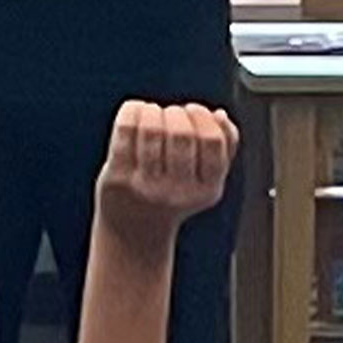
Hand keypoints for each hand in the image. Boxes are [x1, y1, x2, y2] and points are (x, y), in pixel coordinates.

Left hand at [97, 102, 237, 231]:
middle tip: (170, 115)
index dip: (203, 117)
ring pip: (151, 129)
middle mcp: (176, 192)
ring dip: (153, 111)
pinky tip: (135, 113)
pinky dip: (132, 110)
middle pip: (182, 133)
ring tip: (152, 114)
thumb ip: (224, 148)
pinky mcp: (117, 178)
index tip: (192, 111)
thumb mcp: (206, 178)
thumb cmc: (174, 192)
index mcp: (206, 191)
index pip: (212, 141)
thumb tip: (219, 115)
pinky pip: (125, 130)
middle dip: (176, 113)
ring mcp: (145, 186)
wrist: (133, 231)